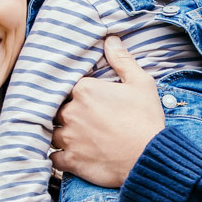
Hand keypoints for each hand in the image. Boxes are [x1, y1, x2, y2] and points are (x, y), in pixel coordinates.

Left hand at [52, 38, 166, 188]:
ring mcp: (68, 138)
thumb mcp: (140, 83)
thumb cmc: (146, 119)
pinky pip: (54, 158)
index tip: (87, 99)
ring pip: (52, 132)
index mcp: (84, 89)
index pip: (68, 86)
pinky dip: (60, 156)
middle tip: (82, 118)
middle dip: (67, 112)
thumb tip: (111, 40)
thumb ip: (122, 60)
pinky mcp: (70, 161)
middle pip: (57, 108)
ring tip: (75, 137)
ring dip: (61, 134)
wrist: (149, 157)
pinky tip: (70, 155)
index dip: (77, 93)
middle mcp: (70, 112)